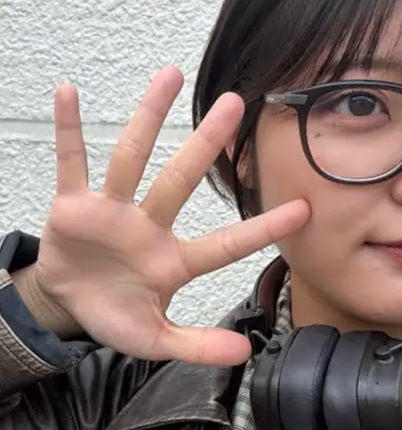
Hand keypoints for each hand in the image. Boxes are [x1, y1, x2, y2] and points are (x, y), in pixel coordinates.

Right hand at [26, 67, 309, 364]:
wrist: (68, 305)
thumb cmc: (116, 316)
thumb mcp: (156, 340)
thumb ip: (197, 346)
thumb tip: (245, 355)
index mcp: (173, 262)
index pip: (226, 244)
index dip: (263, 228)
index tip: (304, 208)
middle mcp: (148, 228)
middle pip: (180, 180)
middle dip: (206, 145)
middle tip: (235, 104)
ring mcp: (112, 212)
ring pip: (132, 159)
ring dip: (148, 119)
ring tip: (169, 75)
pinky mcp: (74, 206)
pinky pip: (72, 162)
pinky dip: (68, 131)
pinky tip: (69, 93)